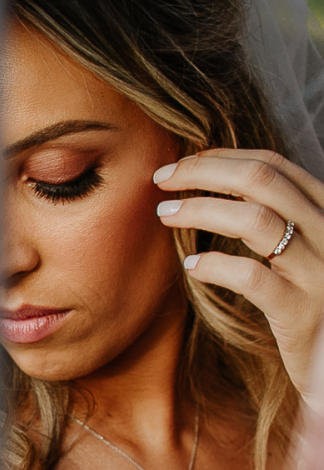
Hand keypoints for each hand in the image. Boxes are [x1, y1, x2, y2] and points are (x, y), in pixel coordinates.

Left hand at [154, 148, 323, 406]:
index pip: (274, 166)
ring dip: (201, 210)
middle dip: (203, 172)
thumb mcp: (297, 255)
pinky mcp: (302, 312)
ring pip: (256, 221)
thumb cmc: (310, 305)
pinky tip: (192, 266)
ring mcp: (318, 272)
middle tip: (162, 179)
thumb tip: (210, 191)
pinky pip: (254, 278)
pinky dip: (216, 266)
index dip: (222, 157)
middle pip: (261, 181)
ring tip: (165, 215)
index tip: (182, 163)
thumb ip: (269, 222)